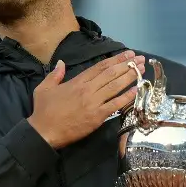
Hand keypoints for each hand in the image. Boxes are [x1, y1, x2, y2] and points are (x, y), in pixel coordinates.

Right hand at [28, 50, 145, 148]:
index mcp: (77, 81)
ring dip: (130, 77)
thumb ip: (55, 75)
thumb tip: (61, 63)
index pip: (100, 67)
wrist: (44, 132)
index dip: (116, 59)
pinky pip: (115, 105)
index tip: (127, 54)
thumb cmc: (44, 111)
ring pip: (115, 87)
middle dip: (128, 65)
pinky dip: (126, 97)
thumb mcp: (44, 88)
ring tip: (142, 70)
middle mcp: (88, 89)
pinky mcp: (97, 117)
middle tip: (140, 59)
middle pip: (111, 74)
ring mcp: (94, 103)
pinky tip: (136, 90)